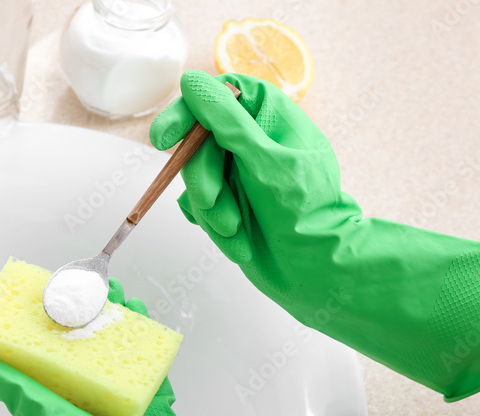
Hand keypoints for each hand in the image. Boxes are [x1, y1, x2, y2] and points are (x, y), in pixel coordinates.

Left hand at [0, 279, 378, 415]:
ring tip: (112, 301)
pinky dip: (146, 356)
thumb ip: (31, 402)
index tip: (15, 317)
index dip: (23, 352)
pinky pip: (148, 382)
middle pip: (76, 371)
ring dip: (112, 337)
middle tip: (76, 295)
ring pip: (114, 371)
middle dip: (74, 332)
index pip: (35, 387)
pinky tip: (146, 332)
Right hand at [150, 70, 479, 400]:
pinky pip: (197, 207)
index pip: (216, 97)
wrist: (315, 270)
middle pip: (198, 143)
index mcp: (269, 116)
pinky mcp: (228, 203)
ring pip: (194, 179)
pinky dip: (212, 225)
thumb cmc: (304, 213)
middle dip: (204, 179)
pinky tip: (237, 239)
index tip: (163, 138)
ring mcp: (238, 174)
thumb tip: (193, 82)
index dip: (186, 113)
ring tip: (235, 229)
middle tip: (215, 202)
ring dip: (211, 209)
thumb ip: (226, 121)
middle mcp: (251, 141)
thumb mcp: (264, 160)